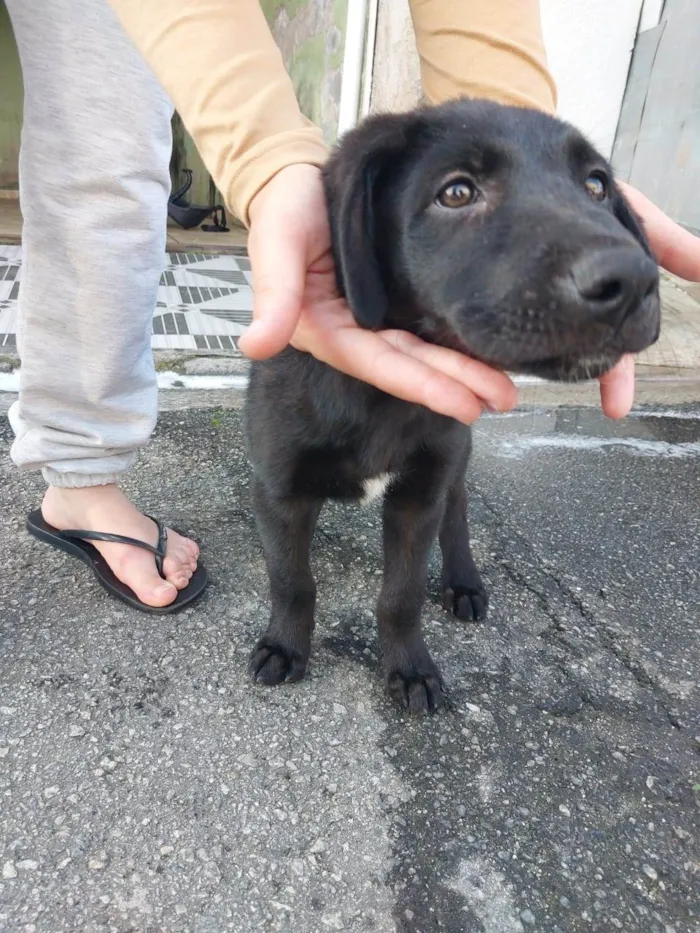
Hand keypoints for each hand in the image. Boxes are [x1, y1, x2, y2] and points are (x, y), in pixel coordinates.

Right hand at [241, 166, 699, 422]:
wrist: (299, 181)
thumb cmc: (286, 209)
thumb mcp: (278, 241)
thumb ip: (273, 292)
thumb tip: (255, 344)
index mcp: (326, 329)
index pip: (379, 364)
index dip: (422, 386)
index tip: (465, 402)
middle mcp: (353, 333)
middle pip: (410, 366)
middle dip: (456, 384)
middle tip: (505, 398)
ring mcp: (374, 320)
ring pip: (424, 352)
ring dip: (464, 371)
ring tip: (509, 386)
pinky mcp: (391, 303)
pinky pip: (427, 327)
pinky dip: (457, 341)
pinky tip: (491, 349)